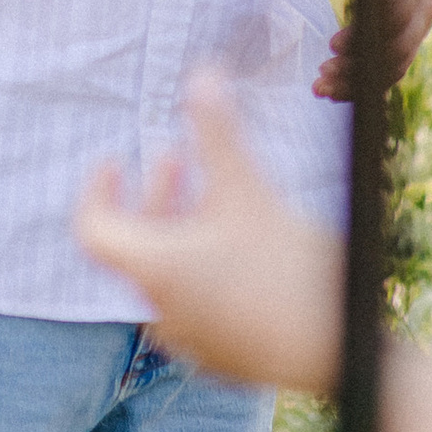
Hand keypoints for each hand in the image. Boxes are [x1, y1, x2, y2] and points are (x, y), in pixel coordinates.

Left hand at [74, 78, 343, 392]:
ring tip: (216, 198)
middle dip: (155, 196)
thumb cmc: (288, 271)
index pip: (92, 230)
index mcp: (154, 270)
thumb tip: (202, 73)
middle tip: (176, 158)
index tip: (114, 160)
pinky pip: (197, 305)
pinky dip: (204, 268)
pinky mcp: (222, 358)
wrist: (339, 351)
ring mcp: (191, 342)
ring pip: (168, 275)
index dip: (95, 190)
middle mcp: (161, 311)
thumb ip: (217, 133)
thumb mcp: (248, 191)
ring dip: (181, 230)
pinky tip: (244, 247)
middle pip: (136, 247)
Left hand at [311, 0, 431, 100]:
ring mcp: (419, 29)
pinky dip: (361, 85)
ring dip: (356, 82)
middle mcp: (424, 8)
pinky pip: (389, 72)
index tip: (332, 45)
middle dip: (358, 67)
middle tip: (322, 71)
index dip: (364, 35)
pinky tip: (332, 91)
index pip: (397, 16)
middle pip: (397, 49)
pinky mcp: (409, 43)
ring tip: (321, 86)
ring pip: (394, 67)